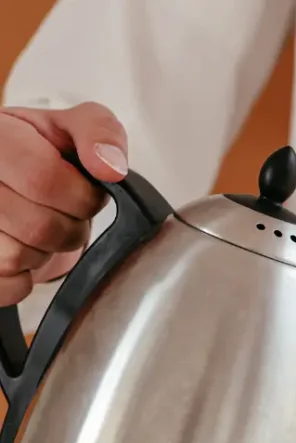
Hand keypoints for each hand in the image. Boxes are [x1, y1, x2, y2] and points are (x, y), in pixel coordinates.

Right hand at [0, 102, 127, 306]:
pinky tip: (21, 247)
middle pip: (38, 225)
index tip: (83, 193)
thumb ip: (99, 132)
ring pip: (17, 257)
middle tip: (63, 213)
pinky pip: (7, 285)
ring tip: (37, 227)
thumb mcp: (69, 129)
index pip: (43, 178)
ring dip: (44, 251)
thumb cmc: (37, 154)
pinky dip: (24, 277)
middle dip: (69, 227)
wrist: (6, 180)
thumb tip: (110, 168)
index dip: (80, 196)